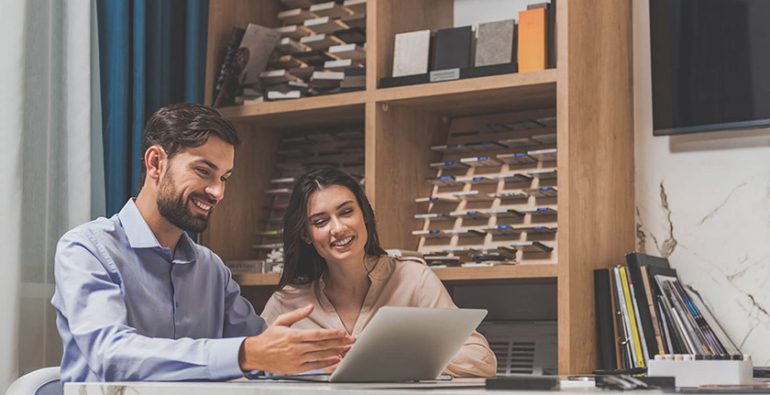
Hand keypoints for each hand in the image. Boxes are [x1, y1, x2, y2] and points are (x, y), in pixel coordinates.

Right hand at [239, 304, 354, 373]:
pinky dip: (326, 363)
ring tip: (347, 349)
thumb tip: (310, 307)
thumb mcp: (281, 321)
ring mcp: (297, 359)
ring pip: (320, 355)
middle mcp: (296, 348)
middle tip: (351, 340)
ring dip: (336, 352)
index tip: (342, 332)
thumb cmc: (269, 338)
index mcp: (293, 335)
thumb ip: (297, 314)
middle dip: (339, 342)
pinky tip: (335, 360)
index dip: (331, 334)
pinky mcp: (296, 368)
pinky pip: (314, 366)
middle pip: (322, 345)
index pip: (316, 334)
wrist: (256, 354)